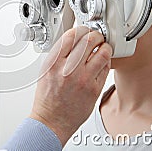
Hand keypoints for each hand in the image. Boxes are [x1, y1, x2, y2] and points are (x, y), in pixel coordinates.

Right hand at [30, 27, 111, 146]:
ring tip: (102, 48)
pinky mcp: (94, 89)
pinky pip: (105, 68)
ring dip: (104, 47)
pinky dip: (105, 61)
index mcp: (54, 63)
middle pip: (88, 40)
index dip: (80, 29)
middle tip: (96, 37)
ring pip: (102, 52)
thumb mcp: (46, 71)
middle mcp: (68, 69)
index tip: (83, 30)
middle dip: (95, 35)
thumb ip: (58, 55)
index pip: (71, 36)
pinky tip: (102, 62)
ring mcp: (83, 79)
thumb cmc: (47, 98)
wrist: (52, 121)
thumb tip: (73, 41)